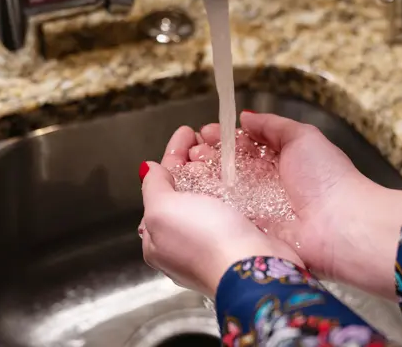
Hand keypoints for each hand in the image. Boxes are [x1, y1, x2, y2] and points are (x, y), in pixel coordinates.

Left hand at [139, 126, 301, 295]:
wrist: (253, 269)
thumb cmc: (204, 241)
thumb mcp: (163, 210)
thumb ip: (153, 187)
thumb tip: (149, 169)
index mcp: (157, 239)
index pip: (159, 188)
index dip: (171, 157)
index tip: (186, 132)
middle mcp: (184, 243)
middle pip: (185, 191)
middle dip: (194, 162)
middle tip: (207, 137)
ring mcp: (214, 241)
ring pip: (211, 198)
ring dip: (216, 172)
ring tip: (226, 149)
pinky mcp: (241, 239)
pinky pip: (234, 206)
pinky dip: (235, 187)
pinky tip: (243, 172)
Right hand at [191, 112, 401, 298]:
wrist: (339, 225)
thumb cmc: (327, 178)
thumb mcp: (303, 138)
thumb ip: (273, 125)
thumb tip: (247, 117)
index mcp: (283, 161)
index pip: (247, 147)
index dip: (226, 139)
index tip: (206, 132)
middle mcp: (268, 185)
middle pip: (231, 168)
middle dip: (210, 156)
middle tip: (192, 149)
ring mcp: (259, 208)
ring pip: (224, 190)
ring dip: (204, 176)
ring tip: (187, 164)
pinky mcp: (251, 229)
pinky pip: (226, 213)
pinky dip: (208, 201)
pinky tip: (192, 189)